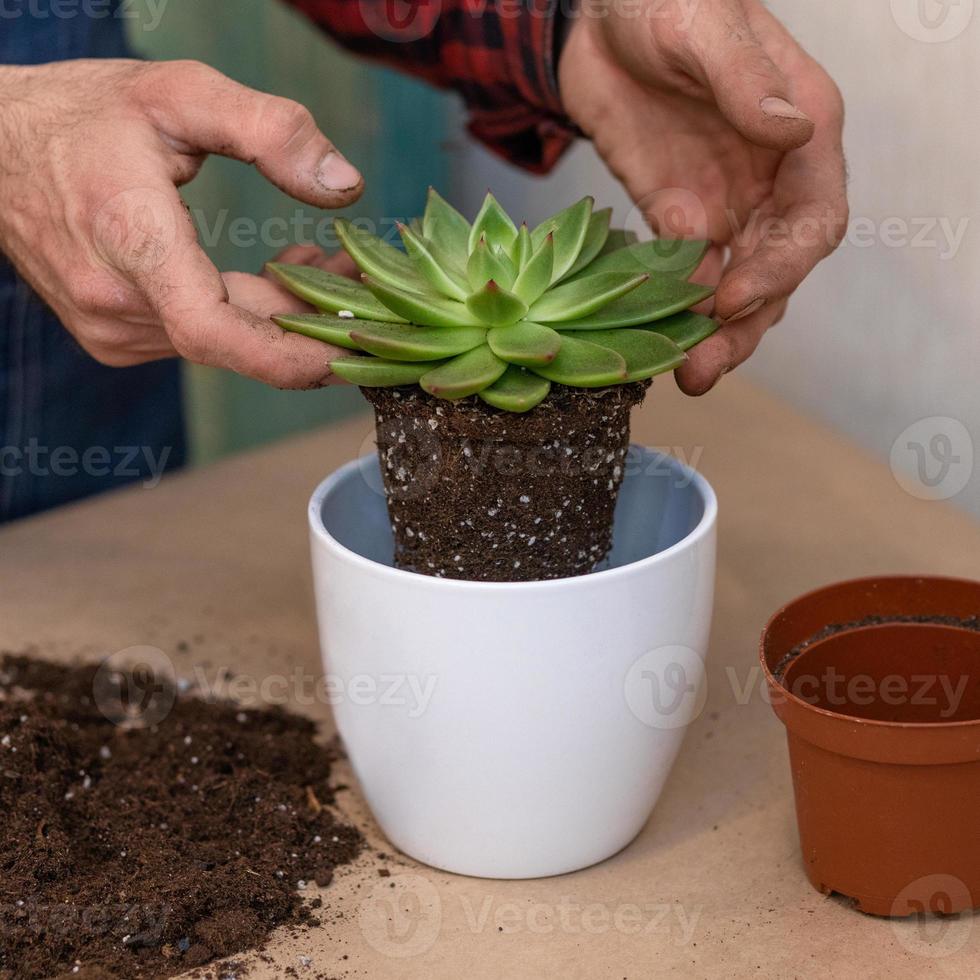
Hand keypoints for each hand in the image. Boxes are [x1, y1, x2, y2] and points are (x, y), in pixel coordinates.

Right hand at [0, 59, 363, 387]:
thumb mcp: (180, 93)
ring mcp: (111, 328)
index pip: (213, 330)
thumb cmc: (83, 114)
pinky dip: (243, 312)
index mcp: (129, 239)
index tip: (348, 353)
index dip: (287, 355)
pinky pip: (198, 337)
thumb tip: (345, 185)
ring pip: (221, 340)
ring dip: (279, 312)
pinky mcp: (114, 336)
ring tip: (321, 263)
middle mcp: (116, 301)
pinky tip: (270, 273)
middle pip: (236, 336)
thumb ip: (269, 130)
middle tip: (361, 280)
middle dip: (308, 317)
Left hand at [558, 0, 847, 393]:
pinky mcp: (670, 214)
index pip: (815, 220)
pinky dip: (665, 304)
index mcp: (801, 133)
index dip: (781, 267)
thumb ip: (745, 82)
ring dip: (709, 333)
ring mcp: (720, 202)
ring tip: (683, 374)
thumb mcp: (703, 27)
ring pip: (729, 285)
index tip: (733, 297)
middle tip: (703, 368)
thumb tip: (792, 133)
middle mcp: (768, 179)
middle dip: (744, 325)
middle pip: (774, 271)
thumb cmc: (664, 0)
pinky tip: (644, 332)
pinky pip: (677, 272)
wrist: (597, 15)